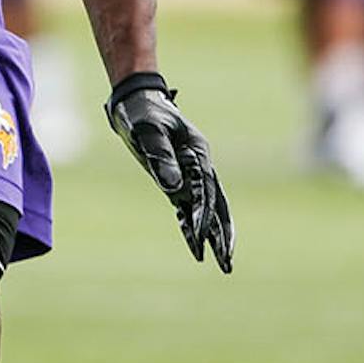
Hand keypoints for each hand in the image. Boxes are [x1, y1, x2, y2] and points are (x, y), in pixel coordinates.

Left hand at [105, 73, 234, 272]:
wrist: (136, 99)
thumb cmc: (142, 112)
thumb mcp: (148, 132)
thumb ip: (161, 157)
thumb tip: (174, 189)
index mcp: (197, 153)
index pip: (205, 191)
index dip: (203, 216)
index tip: (201, 238)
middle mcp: (198, 166)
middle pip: (216, 205)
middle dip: (221, 235)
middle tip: (226, 263)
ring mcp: (189, 172)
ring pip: (207, 208)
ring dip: (213, 234)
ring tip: (222, 261)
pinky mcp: (176, 177)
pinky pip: (188, 206)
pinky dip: (193, 224)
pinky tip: (196, 244)